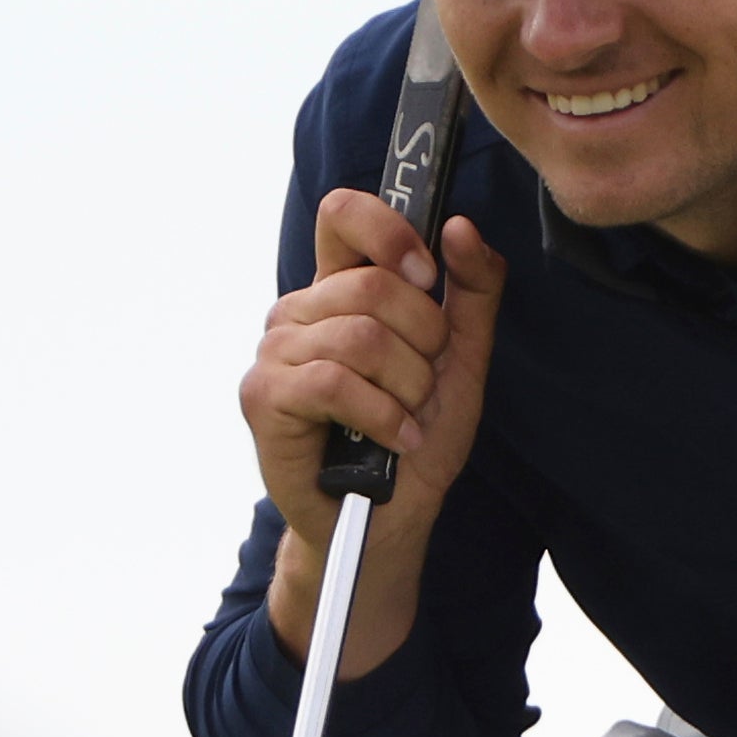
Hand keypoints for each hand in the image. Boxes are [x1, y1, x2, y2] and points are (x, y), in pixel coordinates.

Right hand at [236, 191, 505, 672]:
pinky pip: (334, 383)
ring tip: (408, 419)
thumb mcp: (463, 358)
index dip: (390, 233)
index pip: (343, 214)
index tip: (426, 277)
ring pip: (359, 337)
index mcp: (340, 290)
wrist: (389, 521)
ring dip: (407, 387)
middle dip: (425, 341)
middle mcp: (300, 313)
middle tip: (424, 385)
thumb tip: (459, 226)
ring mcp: (275, 354)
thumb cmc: (416, 438)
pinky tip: (396, 440)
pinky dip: (383, 416)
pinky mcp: (264, 398)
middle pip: (373, 286)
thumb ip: (472, 290)